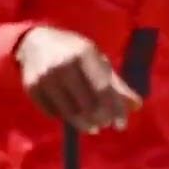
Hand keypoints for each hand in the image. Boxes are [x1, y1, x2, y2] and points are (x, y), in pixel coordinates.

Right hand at [15, 26, 141, 132]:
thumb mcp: (96, 59)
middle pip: (87, 103)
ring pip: (69, 112)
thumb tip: (137, 105)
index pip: (103, 88)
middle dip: (100, 118)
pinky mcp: (31, 88)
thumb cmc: (73, 51)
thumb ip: (115, 83)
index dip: (114, 108)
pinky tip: (71, 115)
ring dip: (84, 124)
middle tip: (105, 124)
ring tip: (92, 126)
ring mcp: (45, 77)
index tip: (122, 125)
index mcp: (84, 53)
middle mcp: (63, 65)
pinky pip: (52, 112)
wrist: (34, 41)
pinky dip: (64, 117)